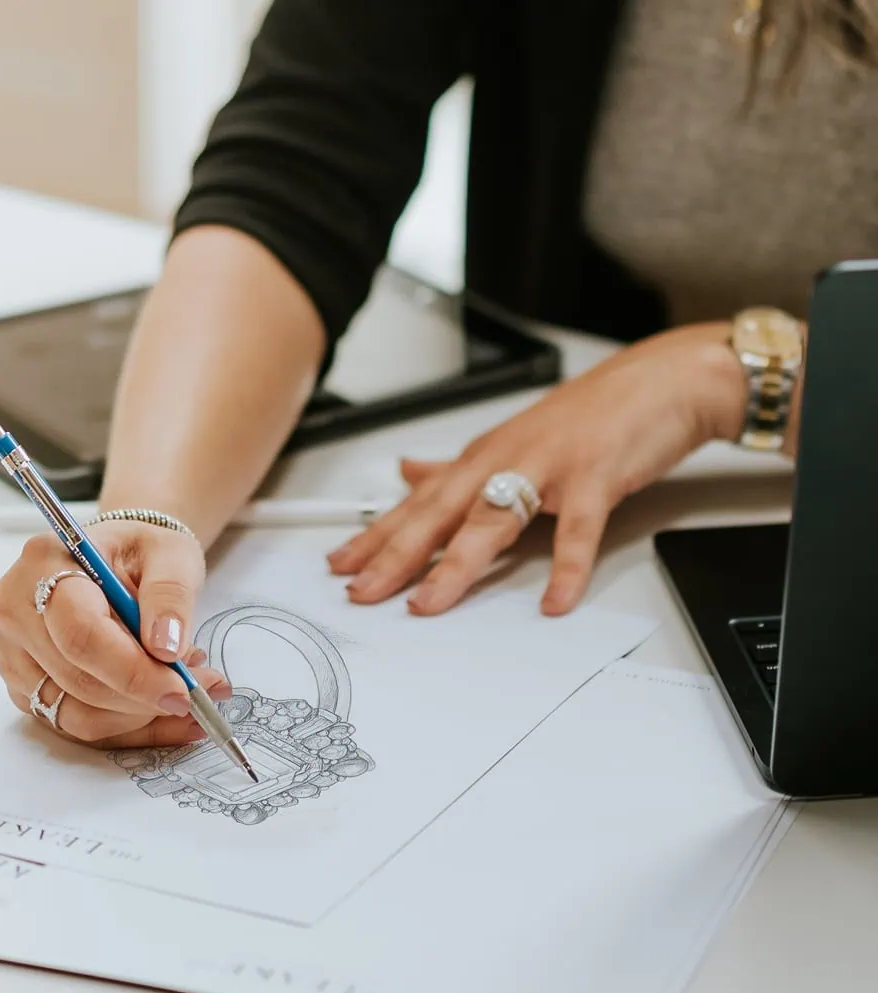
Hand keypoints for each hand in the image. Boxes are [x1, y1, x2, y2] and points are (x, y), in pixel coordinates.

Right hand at [0, 521, 231, 747]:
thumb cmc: (139, 552)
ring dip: (139, 718)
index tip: (182, 691)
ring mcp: (14, 654)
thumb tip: (166, 648)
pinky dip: (126, 728)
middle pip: (77, 681)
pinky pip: (74, 726)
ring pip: (75, 715)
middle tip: (200, 693)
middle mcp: (15, 610)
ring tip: (186, 693)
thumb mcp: (170, 553)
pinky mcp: (25, 687)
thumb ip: (171, 594)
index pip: (81, 634)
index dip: (132, 672)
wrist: (115, 561)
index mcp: (44, 563)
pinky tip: (161, 711)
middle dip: (145, 698)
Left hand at [327, 323, 746, 615]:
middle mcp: (505, 461)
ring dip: (457, 564)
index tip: (340, 565)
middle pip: (440, 513)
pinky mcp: (597, 478)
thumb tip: (408, 472)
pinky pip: (578, 531)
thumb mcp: (510, 440)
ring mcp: (549, 468)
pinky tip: (553, 601)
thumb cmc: (585, 416)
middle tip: (361, 590)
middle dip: (395, 554)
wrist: (658, 383)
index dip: (376, 535)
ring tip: (429, 602)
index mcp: (482, 458)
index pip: (417, 504)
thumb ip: (456, 466)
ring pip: (493, 520)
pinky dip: (567, 569)